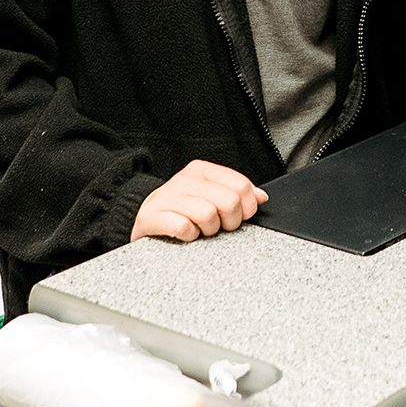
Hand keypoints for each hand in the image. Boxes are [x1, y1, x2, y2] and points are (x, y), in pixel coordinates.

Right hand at [131, 159, 268, 242]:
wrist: (144, 220)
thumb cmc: (181, 211)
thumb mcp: (209, 197)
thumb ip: (236, 194)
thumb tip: (261, 196)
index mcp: (200, 170)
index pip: (240, 186)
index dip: (247, 207)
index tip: (239, 217)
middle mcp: (183, 179)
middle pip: (229, 201)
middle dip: (229, 222)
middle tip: (219, 227)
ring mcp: (165, 197)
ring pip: (208, 214)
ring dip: (208, 230)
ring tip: (200, 230)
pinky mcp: (151, 217)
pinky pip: (183, 227)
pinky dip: (189, 236)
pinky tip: (186, 234)